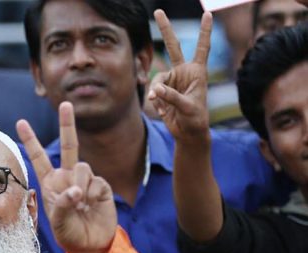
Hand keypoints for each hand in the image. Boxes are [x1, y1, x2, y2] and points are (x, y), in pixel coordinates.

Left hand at [17, 102, 116, 252]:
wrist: (92, 245)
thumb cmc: (70, 234)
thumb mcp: (58, 223)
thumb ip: (64, 205)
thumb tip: (77, 190)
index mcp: (51, 184)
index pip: (39, 158)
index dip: (31, 141)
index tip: (20, 122)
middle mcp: (67, 178)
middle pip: (69, 145)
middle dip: (67, 124)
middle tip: (65, 104)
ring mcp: (85, 180)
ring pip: (82, 167)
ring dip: (80, 185)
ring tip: (81, 204)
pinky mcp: (101, 186)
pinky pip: (96, 181)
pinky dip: (93, 194)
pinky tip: (92, 206)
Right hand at [148, 10, 211, 142]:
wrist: (188, 132)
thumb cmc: (195, 119)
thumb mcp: (188, 107)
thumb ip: (171, 96)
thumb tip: (155, 89)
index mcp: (197, 72)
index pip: (202, 48)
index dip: (204, 31)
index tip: (207, 14)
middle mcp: (184, 72)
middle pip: (172, 46)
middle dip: (165, 29)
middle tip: (157, 11)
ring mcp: (172, 81)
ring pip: (157, 79)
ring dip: (157, 91)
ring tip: (158, 102)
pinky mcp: (162, 91)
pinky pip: (154, 92)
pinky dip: (156, 102)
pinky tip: (164, 111)